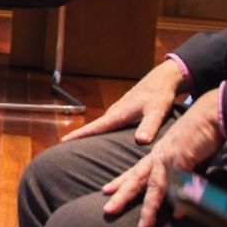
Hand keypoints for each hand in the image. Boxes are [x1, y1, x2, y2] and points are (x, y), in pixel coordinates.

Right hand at [63, 58, 186, 144]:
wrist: (164, 78)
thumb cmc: (160, 95)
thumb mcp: (157, 112)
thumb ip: (149, 127)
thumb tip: (140, 141)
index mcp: (119, 114)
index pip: (95, 127)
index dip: (79, 135)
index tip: (63, 141)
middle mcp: (115, 112)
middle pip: (94, 127)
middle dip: (81, 136)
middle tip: (67, 147)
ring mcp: (119, 110)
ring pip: (102, 124)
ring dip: (92, 133)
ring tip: (82, 144)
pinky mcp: (125, 109)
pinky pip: (110, 122)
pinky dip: (104, 129)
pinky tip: (106, 134)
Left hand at [100, 88, 224, 226]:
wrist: (214, 113)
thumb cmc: (203, 134)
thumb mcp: (190, 158)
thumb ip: (184, 179)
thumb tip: (180, 205)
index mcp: (159, 153)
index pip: (136, 170)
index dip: (121, 181)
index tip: (106, 190)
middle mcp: (160, 155)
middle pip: (137, 178)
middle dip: (122, 196)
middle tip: (107, 210)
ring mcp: (170, 156)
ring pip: (155, 186)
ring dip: (150, 208)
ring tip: (143, 226)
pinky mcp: (183, 157)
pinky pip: (179, 183)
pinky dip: (179, 201)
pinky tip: (178, 215)